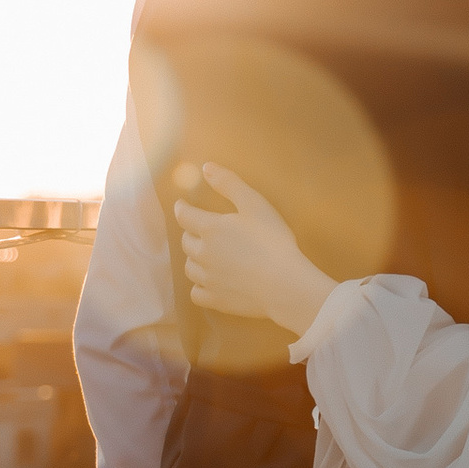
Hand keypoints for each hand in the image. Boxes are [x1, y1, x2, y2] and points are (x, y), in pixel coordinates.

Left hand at [174, 163, 335, 336]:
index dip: (182, 208)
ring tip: (207, 256)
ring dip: (195, 259)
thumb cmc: (274, 241)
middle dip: (191, 234)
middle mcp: (202, 253)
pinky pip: (196, 292)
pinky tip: (209, 282)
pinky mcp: (216, 299)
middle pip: (186, 242)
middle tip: (201, 231)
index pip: (184, 215)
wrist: (286, 284)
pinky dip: (200, 286)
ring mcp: (207, 279)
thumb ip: (229, 184)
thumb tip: (206, 167)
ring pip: (189, 267)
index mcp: (210, 228)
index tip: (183, 205)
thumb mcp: (255, 204)